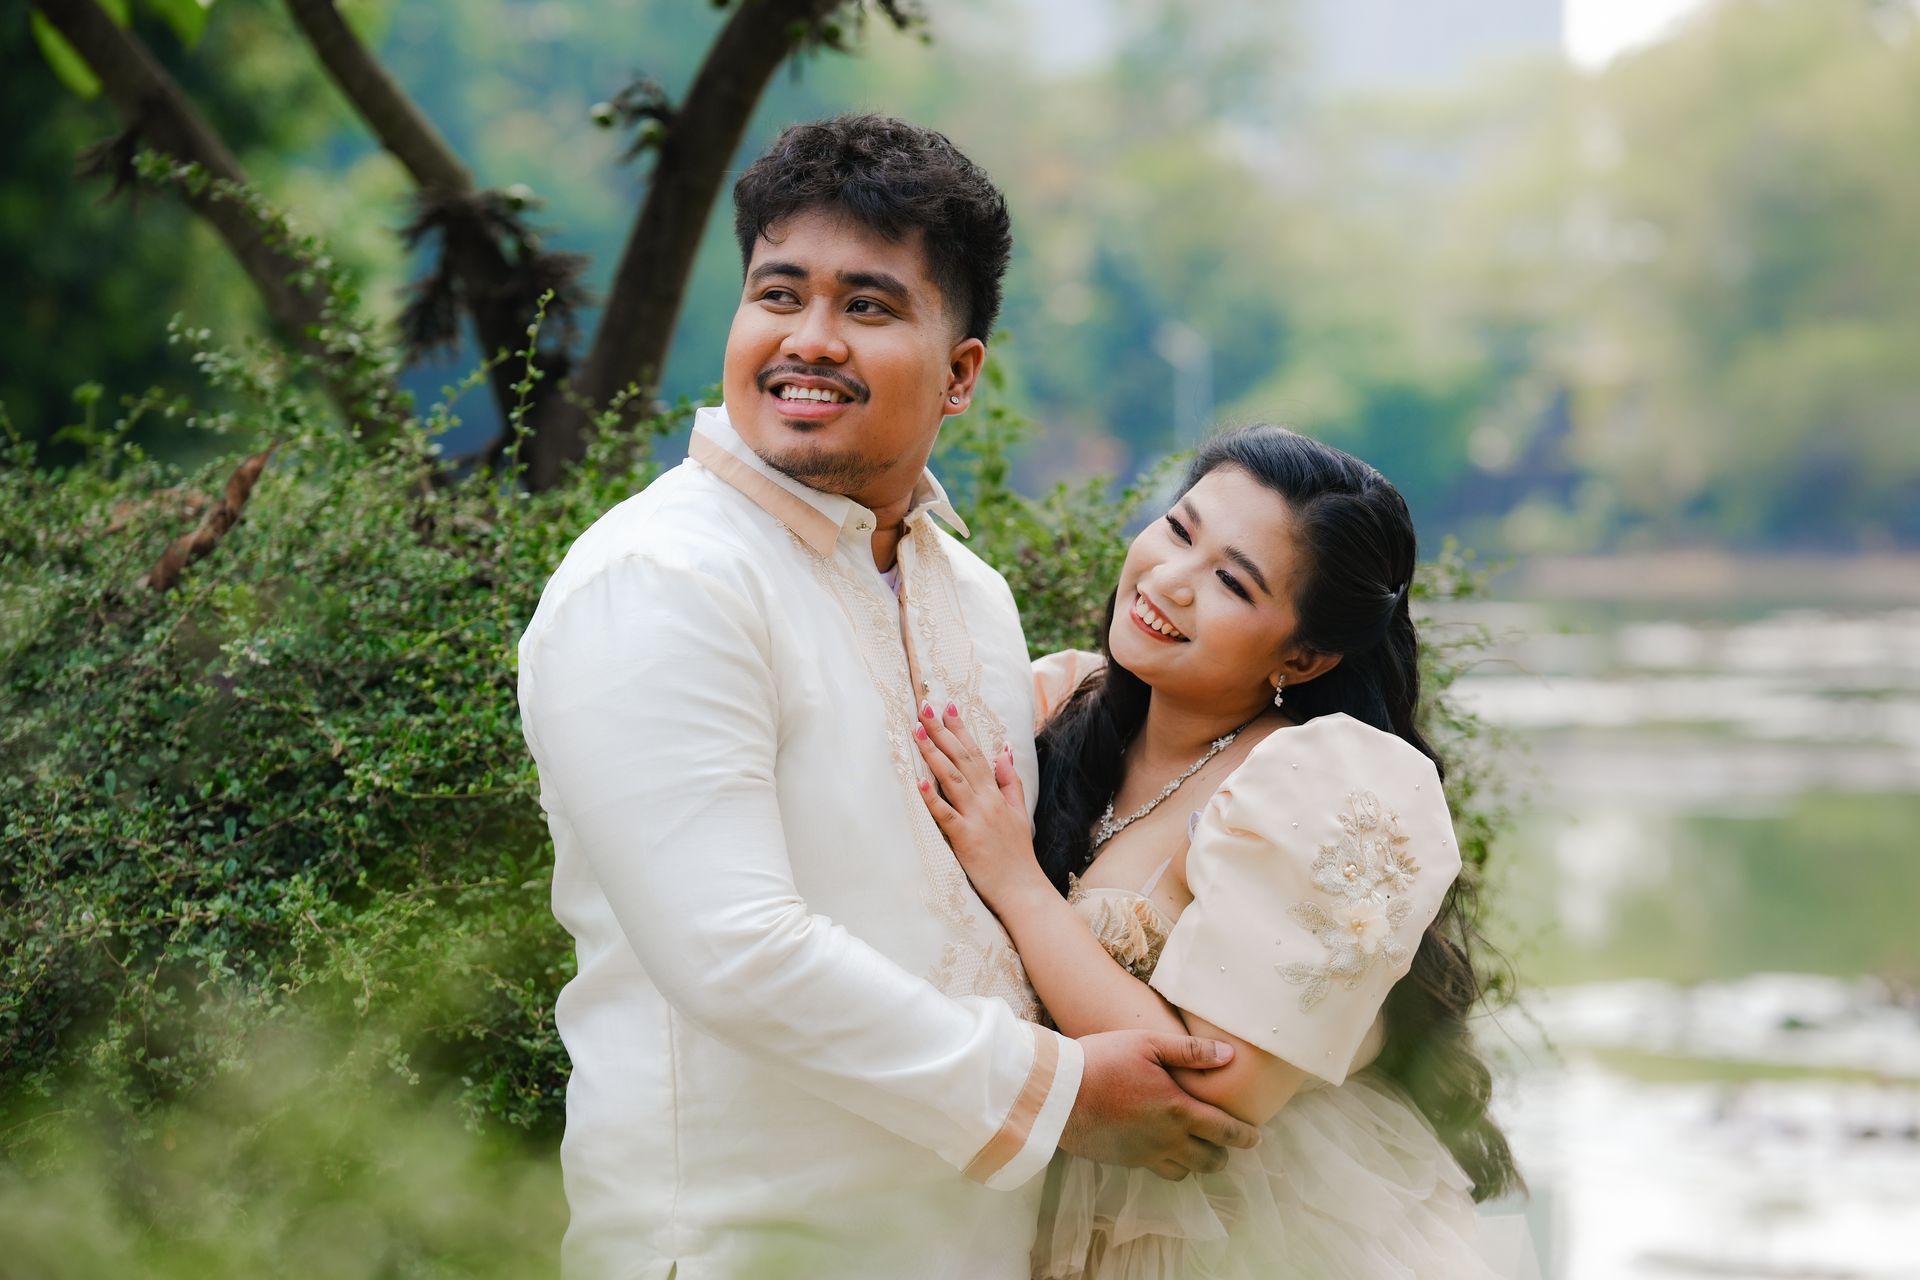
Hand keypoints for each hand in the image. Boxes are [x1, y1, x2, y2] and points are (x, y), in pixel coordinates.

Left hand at [912, 702, 1042, 909]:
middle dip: (941, 731)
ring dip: (933, 754)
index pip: (976, 753)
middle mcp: (986, 801)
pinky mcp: (966, 839)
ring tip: (917, 732)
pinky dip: (932, 798)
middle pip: (961, 759)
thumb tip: (1003, 751)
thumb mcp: (1019, 812)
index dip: (960, 729)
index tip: (946, 706)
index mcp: (995, 794)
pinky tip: (919, 781)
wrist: (1023, 889)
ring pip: (952, 779)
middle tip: (923, 707)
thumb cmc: (1017, 854)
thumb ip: (1009, 781)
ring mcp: (976, 818)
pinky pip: (946, 815)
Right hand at [1063, 1031, 1261, 1179]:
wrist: (1059, 1094)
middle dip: (1222, 1153)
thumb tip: (1228, 1055)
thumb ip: (1190, 1051)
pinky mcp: (1126, 1161)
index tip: (1256, 1138)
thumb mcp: (1148, 1044)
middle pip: (1209, 1160)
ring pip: (1185, 1172)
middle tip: (1225, 1141)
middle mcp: (1167, 1139)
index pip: (1225, 1131)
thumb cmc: (1103, 1061)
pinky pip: (1158, 1170)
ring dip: (1195, 1162)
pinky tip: (1162, 1146)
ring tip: (1195, 1147)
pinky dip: (1169, 1164)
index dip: (1245, 1137)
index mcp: (1179, 1110)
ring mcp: (1145, 1154)